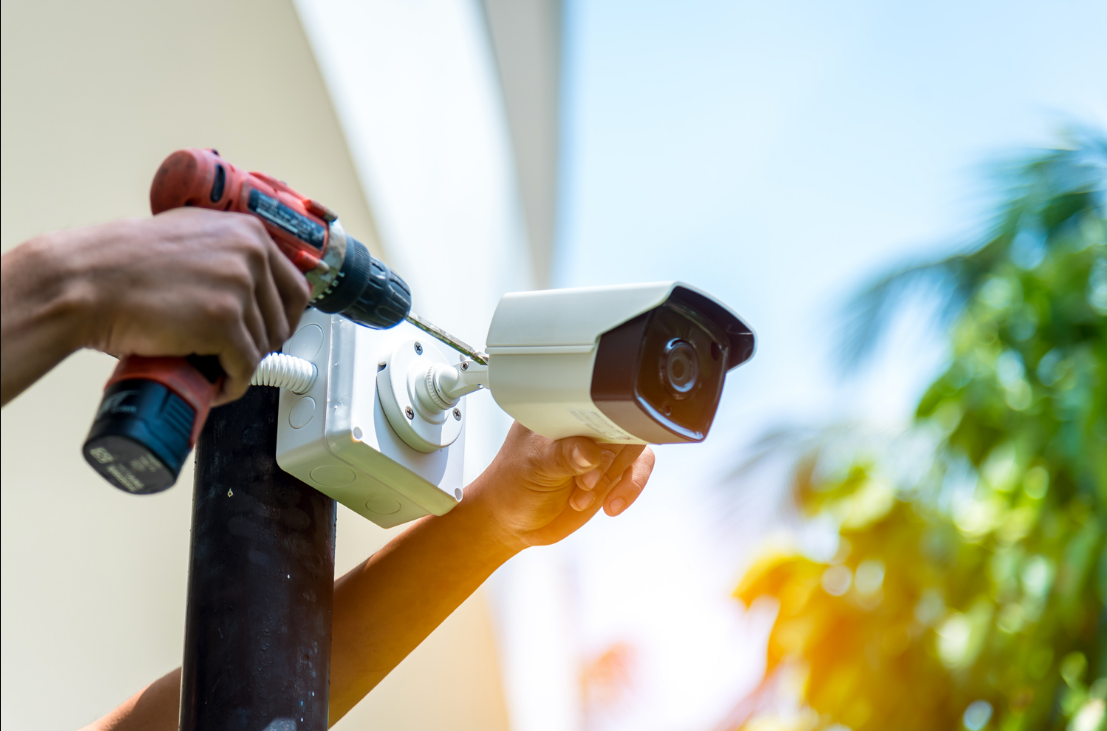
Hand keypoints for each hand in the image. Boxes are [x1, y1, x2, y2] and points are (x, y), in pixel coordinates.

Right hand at [53, 208, 309, 402]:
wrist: (85, 280)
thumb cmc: (124, 263)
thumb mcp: (191, 236)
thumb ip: (227, 251)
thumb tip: (252, 281)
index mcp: (249, 232)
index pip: (295, 287)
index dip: (285, 319)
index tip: (271, 334)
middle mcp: (251, 255)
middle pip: (281, 321)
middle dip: (260, 345)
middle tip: (234, 356)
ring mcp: (238, 288)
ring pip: (261, 347)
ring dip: (239, 366)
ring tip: (212, 369)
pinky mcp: (223, 322)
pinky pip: (245, 367)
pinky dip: (232, 385)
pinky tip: (215, 388)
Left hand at [466, 422, 655, 550]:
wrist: (513, 519)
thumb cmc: (513, 485)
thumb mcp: (533, 467)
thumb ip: (562, 457)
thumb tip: (590, 451)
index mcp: (561, 410)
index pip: (598, 401)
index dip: (602, 427)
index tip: (591, 456)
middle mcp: (584, 426)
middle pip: (624, 426)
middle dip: (609, 462)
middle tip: (584, 483)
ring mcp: (599, 449)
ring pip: (635, 451)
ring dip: (614, 480)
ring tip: (582, 498)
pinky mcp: (611, 472)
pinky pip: (636, 473)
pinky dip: (629, 489)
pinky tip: (609, 505)